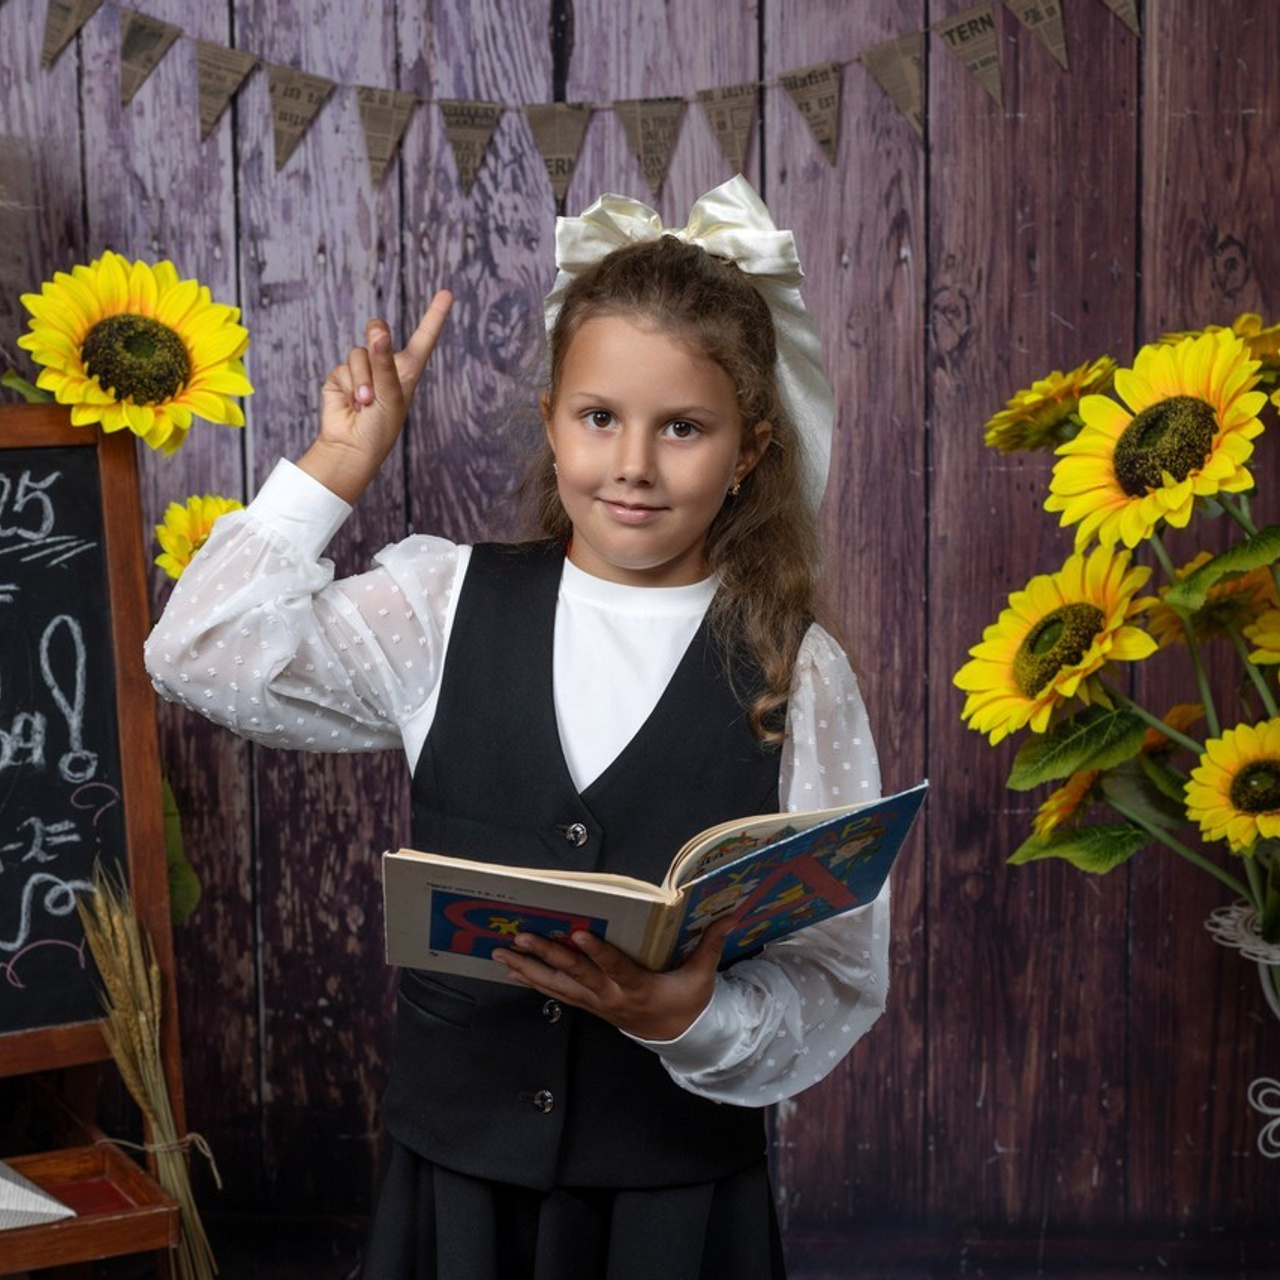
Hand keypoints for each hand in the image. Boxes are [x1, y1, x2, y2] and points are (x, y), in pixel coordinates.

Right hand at [300, 290, 452, 502]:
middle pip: (378, 330)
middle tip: (377, 336)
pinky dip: (349, 385)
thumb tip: (378, 331)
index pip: (423, 338)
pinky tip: (352, 404)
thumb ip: (384, 363)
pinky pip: (343, 366)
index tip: (447, 293)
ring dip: (364, 379)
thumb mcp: (390, 396)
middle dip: (376, 333)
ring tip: (367, 403)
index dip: (434, 315)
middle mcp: (385, 366)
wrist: (353, 447)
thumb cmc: (380, 428)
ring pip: (360, 352)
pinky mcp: (340, 376)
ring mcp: (362, 369)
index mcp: (407, 371)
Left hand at [493, 917, 733, 1041]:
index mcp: (638, 987)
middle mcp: (610, 996)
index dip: (595, 952)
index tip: (576, 934)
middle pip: (575, 975)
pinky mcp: (589, 1005)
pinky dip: (533, 981)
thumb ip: (711, 943)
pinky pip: (555, 993)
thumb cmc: (688, 1001)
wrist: (678, 1038)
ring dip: (528, 968)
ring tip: (502, 953)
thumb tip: (732, 913)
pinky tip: (513, 971)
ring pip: (557, 985)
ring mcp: (596, 1003)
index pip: (613, 967)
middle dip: (546, 955)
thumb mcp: (702, 976)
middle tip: (521, 937)